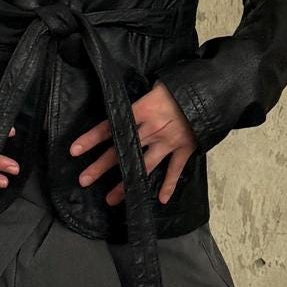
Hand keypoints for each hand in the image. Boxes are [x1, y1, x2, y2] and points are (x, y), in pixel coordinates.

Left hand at [68, 83, 196, 206]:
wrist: (211, 90)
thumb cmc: (180, 85)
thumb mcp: (155, 86)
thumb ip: (140, 101)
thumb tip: (122, 107)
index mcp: (142, 111)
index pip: (111, 126)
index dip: (91, 138)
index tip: (75, 150)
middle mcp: (152, 129)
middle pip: (122, 150)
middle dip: (101, 166)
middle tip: (84, 179)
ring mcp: (168, 142)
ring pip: (144, 166)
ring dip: (127, 183)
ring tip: (111, 199)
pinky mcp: (184, 149)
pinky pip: (174, 170)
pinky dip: (168, 185)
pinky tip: (160, 200)